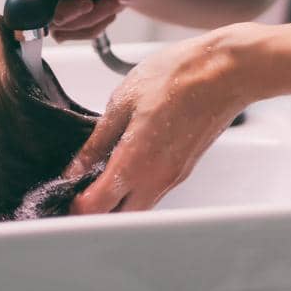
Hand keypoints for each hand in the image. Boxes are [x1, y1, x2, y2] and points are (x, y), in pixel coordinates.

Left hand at [63, 27, 257, 213]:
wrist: (225, 72)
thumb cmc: (178, 76)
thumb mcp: (123, 100)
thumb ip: (97, 140)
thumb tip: (76, 165)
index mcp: (135, 163)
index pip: (97, 208)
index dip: (76, 204)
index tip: (66, 190)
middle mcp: (156, 179)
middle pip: (118, 218)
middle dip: (96, 210)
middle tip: (80, 186)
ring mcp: (174, 177)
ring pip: (138, 207)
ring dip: (117, 200)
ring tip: (101, 171)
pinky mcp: (185, 169)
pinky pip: (154, 191)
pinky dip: (137, 187)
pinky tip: (129, 160)